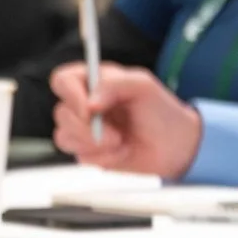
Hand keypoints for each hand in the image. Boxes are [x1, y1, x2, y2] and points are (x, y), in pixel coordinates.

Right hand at [50, 62, 202, 175]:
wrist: (176, 147)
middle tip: (115, 134)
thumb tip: (89, 103)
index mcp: (93, 81)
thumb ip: (114, 84)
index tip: (89, 110)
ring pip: (64, 136)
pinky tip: (120, 152)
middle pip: (61, 113)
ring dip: (95, 144)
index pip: (62, 80)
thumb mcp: (143, 86)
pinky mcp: (87, 151)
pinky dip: (102, 157)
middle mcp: (83, 104)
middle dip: (88, 128)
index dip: (70, 94)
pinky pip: (79, 156)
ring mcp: (82, 129)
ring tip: (121, 142)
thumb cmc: (161, 111)